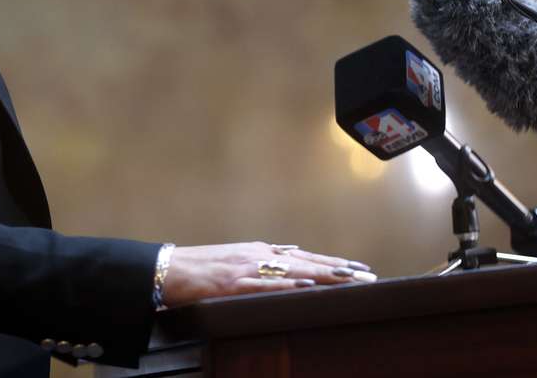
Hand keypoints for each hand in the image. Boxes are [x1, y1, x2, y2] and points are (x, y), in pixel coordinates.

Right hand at [160, 242, 374, 306]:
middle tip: (368, 276)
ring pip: (293, 271)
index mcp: (260, 252)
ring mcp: (246, 268)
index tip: (359, 269)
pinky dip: (287, 284)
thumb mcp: (236, 258)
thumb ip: (264, 258)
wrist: (168, 269)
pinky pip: (265, 284)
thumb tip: (293, 256)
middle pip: (307, 262)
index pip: (305, 258)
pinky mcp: (233, 283)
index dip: (334, 264)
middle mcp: (258, 255)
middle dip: (340, 270)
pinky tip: (306, 285)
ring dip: (323, 275)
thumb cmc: (201, 268)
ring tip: (349, 279)